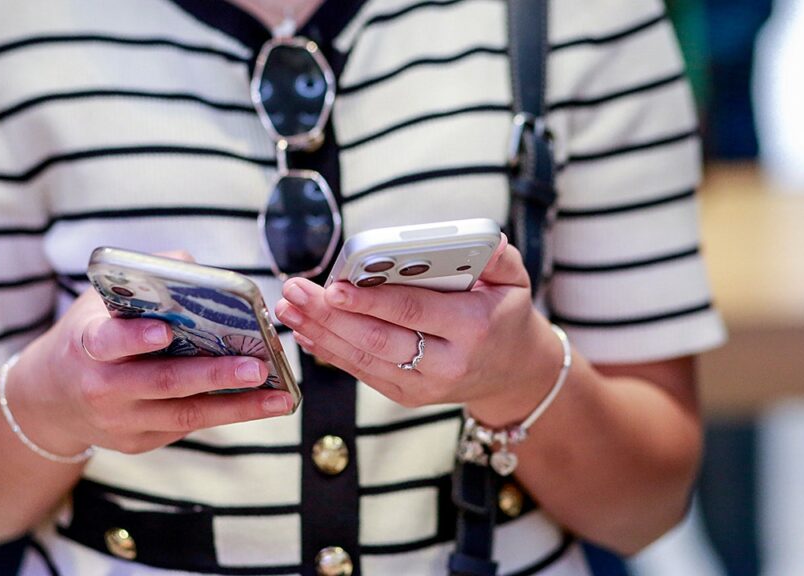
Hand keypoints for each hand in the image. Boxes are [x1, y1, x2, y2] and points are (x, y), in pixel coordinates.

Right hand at [4, 252, 295, 456]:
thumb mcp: (100, 303)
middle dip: (213, 375)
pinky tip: (263, 403)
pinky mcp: (138, 443)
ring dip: (238, 407)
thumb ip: (146, 281)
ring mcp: (120, 422)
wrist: (49, 400)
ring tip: (280, 395)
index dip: (134, 339)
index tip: (164, 331)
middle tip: (258, 366)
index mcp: (86, 346)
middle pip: (162, 384)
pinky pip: (187, 427)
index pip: (107, 343)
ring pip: (185, 416)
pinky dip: (227, 414)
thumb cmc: (90, 336)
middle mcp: (101, 389)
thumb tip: (198, 269)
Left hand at [275, 236, 561, 419]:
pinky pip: (362, 371)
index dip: (368, 300)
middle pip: (376, 338)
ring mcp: (423, 385)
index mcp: (472, 327)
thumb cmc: (505, 314)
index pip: (411, 312)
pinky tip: (305, 331)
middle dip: (329, 314)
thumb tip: (470, 236)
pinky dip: (330, 351)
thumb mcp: (514, 280)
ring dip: (320, 332)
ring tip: (289, 308)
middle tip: (295, 290)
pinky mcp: (406, 395)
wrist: (513, 373)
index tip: (333, 287)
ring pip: (362, 358)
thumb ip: (495, 254)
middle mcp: (446, 363)